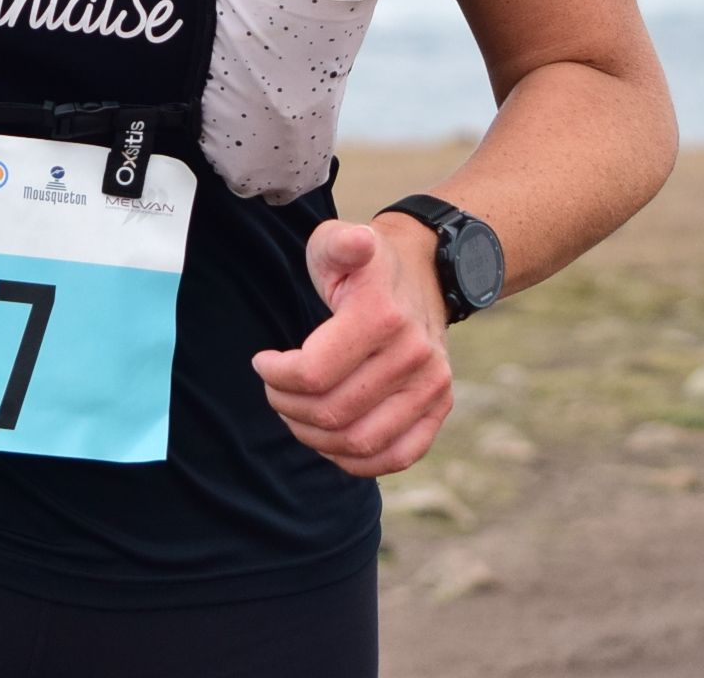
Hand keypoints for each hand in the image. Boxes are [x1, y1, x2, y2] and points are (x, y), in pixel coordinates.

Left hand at [252, 217, 453, 477]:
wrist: (424, 273)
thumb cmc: (365, 265)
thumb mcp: (339, 242)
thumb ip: (339, 243)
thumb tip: (355, 244)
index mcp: (383, 315)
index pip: (314, 373)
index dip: (276, 376)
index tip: (264, 362)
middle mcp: (415, 354)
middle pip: (332, 413)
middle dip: (288, 406)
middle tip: (275, 390)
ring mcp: (432, 385)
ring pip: (359, 442)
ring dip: (314, 437)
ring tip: (297, 412)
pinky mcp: (439, 407)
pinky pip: (396, 456)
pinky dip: (356, 461)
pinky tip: (330, 439)